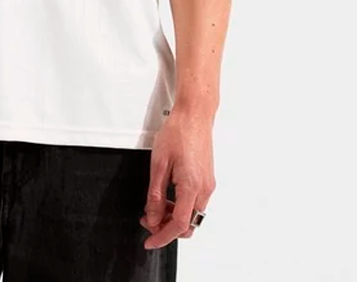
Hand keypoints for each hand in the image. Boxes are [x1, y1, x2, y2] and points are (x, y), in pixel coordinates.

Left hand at [138, 106, 214, 248]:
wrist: (195, 114)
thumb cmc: (178, 131)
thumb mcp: (159, 163)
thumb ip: (156, 194)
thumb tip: (153, 216)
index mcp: (191, 185)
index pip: (179, 224)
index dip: (163, 237)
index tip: (150, 241)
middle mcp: (204, 188)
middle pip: (188, 224)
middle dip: (167, 228)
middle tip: (148, 219)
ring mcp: (208, 184)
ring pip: (192, 214)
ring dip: (174, 217)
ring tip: (155, 207)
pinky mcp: (207, 179)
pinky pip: (195, 202)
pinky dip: (181, 206)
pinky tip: (168, 197)